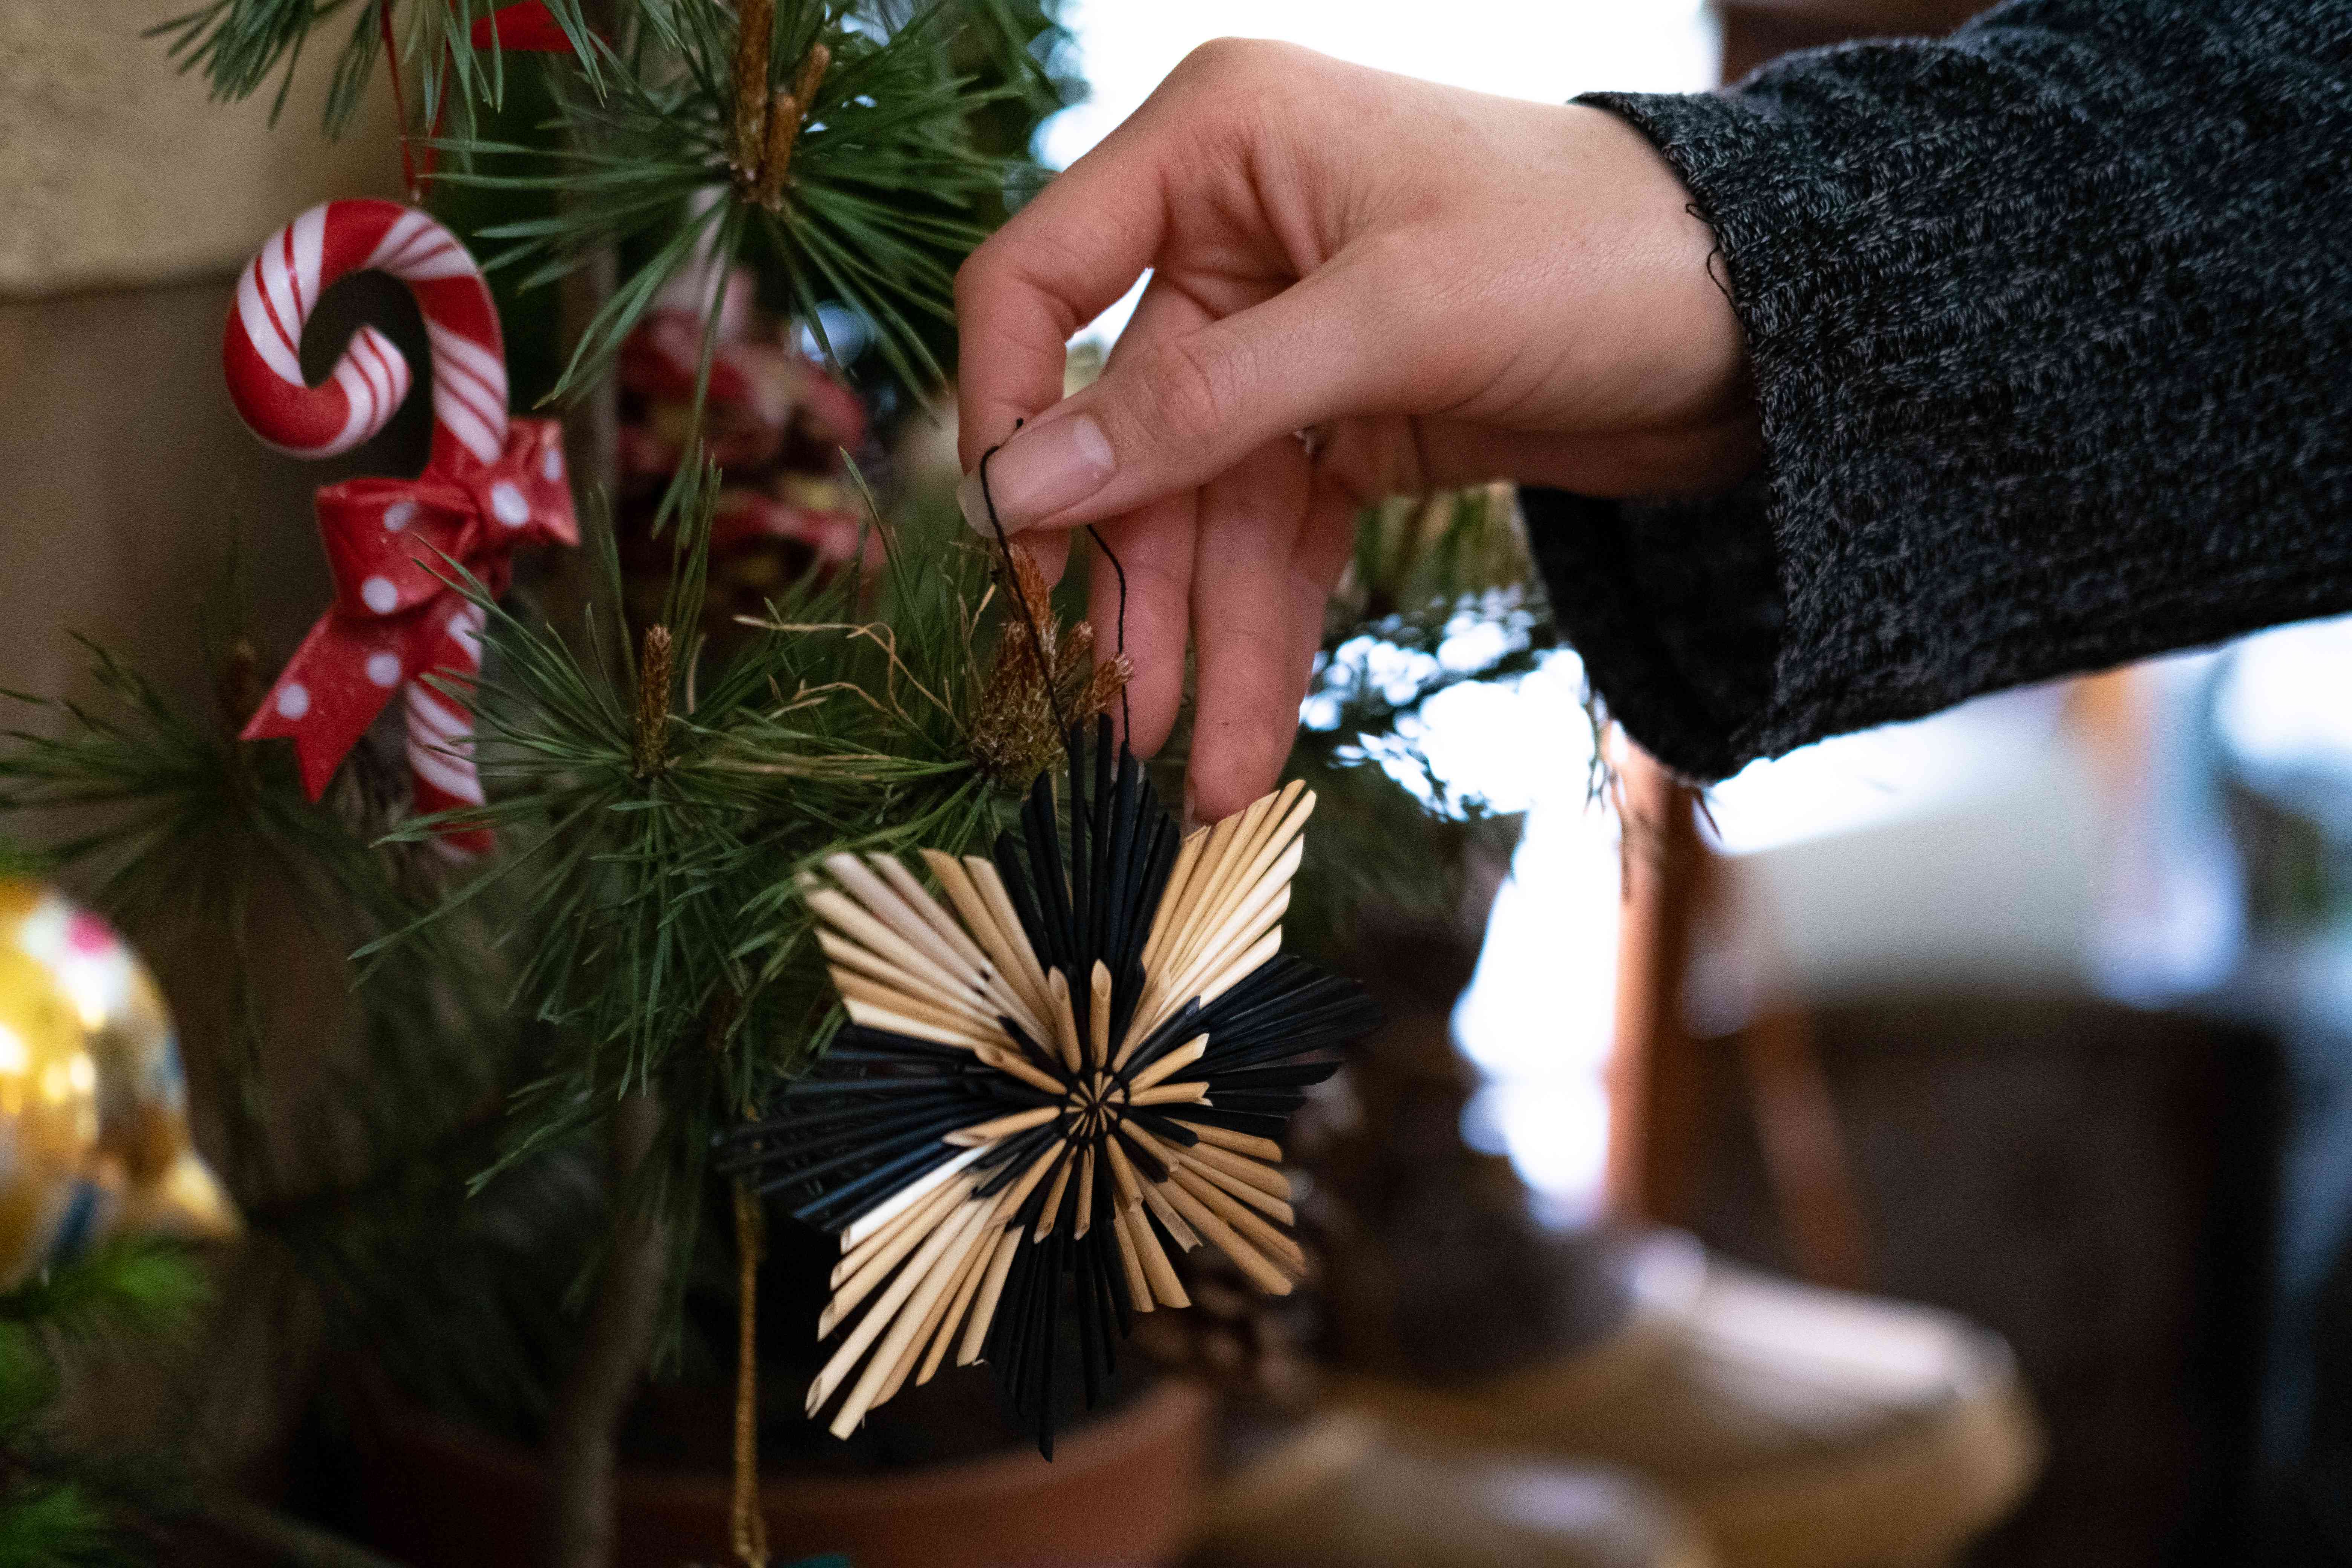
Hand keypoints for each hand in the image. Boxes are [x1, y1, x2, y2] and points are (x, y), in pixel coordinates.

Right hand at [954, 39, 1755, 821]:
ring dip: (1200, 641)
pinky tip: (1246, 733)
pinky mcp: (1346, 419)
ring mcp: (1286, 335)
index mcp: (1215, 147)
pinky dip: (1263, 629)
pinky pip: (1275, 536)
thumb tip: (1020, 488)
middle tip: (1113, 723)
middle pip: (1124, 432)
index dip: (1009, 419)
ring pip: (1203, 508)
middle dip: (1129, 583)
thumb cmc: (1589, 251)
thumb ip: (1199, 407)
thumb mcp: (1387, 323)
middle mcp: (1230, 233)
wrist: (1762, 316)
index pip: (1036, 281)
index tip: (1015, 556)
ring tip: (1199, 777)